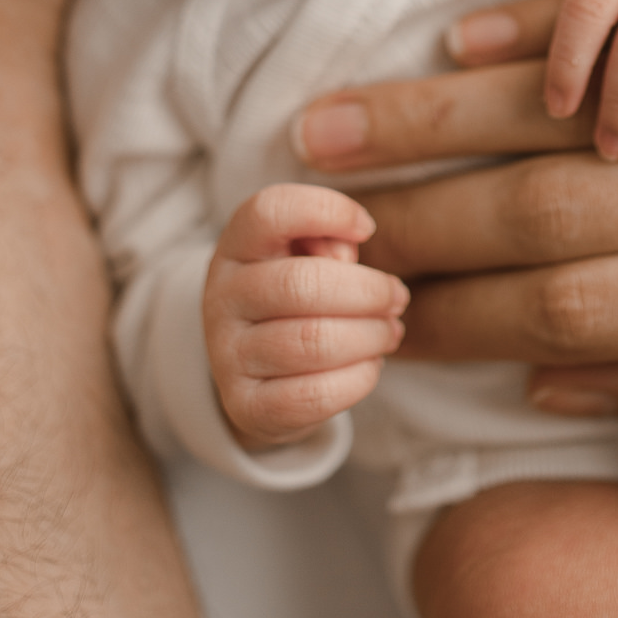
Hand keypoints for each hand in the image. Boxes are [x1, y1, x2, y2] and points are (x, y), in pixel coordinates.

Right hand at [204, 186, 408, 446]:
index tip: (368, 229)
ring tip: (390, 331)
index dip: (328, 211)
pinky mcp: (245, 406)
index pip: (269, 211)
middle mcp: (221, 296)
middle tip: (397, 297)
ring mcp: (227, 355)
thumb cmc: (298, 297)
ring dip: (369, 336)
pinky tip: (370, 364)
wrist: (261, 373)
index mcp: (237, 245)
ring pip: (312, 342)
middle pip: (302, 284)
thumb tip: (346, 258)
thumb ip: (330, 242)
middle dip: (367, 291)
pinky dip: (357, 378)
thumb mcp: (307, 255)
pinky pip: (313, 395)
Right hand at [297, 0, 617, 411]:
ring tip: (323, 136)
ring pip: (578, 114)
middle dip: (414, 230)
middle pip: (554, 210)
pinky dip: (547, 41)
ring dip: (439, 127)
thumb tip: (558, 383)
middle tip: (301, 234)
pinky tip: (459, 46)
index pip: (588, 318)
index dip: (465, 331)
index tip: (374, 334)